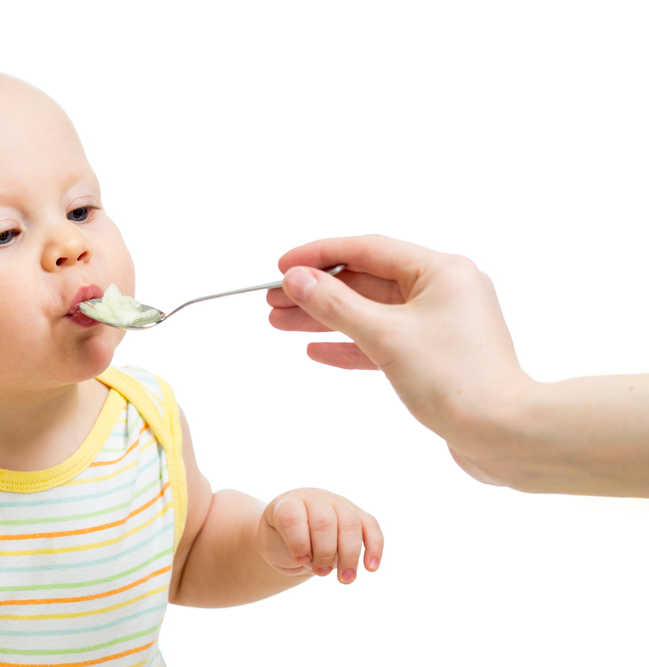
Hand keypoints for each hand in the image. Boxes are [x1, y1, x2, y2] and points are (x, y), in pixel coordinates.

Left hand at [258, 488, 382, 583]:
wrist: (293, 533)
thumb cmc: (281, 540)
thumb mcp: (274, 545)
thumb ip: (292, 549)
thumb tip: (323, 561)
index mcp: (288, 504)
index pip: (292, 517)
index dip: (298, 542)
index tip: (300, 560)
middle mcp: (314, 499)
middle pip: (324, 521)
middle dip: (325, 552)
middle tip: (320, 572)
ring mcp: (337, 503)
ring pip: (350, 524)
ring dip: (350, 555)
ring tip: (345, 579)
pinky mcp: (357, 514)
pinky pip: (371, 526)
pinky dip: (374, 547)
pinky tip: (371, 568)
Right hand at [268, 235, 533, 481]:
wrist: (506, 436)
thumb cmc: (458, 381)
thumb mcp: (386, 336)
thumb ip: (336, 305)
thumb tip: (298, 279)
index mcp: (441, 271)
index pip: (366, 249)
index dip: (318, 256)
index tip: (281, 266)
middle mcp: (443, 291)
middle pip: (364, 282)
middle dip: (316, 292)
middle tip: (272, 300)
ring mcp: (440, 326)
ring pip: (369, 313)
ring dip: (325, 318)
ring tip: (280, 323)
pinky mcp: (435, 358)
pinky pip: (382, 342)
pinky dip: (349, 345)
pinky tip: (316, 350)